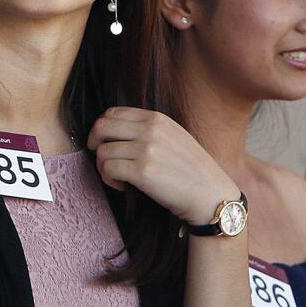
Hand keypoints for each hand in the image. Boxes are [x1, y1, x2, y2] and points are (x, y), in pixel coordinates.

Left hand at [87, 107, 239, 223]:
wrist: (210, 194)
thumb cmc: (192, 170)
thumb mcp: (174, 137)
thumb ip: (148, 129)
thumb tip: (115, 133)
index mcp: (157, 118)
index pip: (113, 112)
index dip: (102, 128)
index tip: (104, 142)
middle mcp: (150, 130)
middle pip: (101, 127)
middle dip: (95, 143)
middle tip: (103, 159)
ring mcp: (146, 150)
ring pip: (102, 152)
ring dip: (104, 168)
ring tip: (119, 178)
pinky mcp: (143, 172)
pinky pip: (108, 169)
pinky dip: (109, 180)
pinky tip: (123, 186)